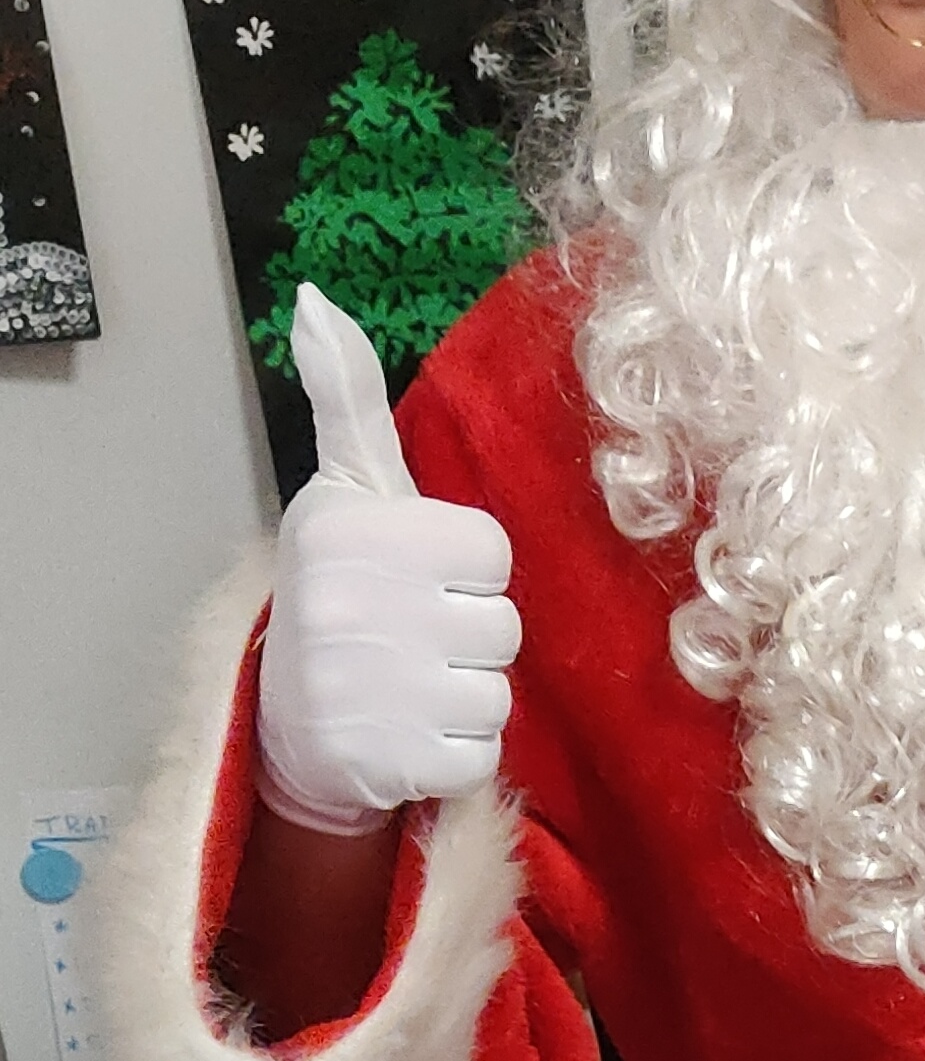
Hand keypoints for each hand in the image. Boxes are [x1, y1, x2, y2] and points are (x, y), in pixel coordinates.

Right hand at [254, 287, 519, 832]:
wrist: (286, 718)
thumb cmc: (342, 589)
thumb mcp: (346, 491)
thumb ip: (347, 399)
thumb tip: (314, 297)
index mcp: (351, 531)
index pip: (493, 556)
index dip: (467, 573)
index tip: (416, 580)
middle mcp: (351, 606)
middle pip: (502, 628)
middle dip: (469, 637)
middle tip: (411, 640)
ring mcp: (366, 691)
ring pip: (496, 693)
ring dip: (465, 696)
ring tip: (409, 686)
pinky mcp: (387, 762)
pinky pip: (480, 754)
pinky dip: (455, 752)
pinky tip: (406, 732)